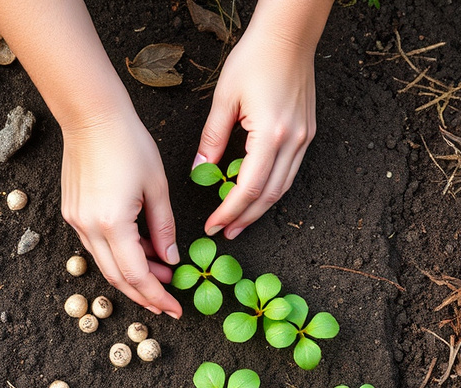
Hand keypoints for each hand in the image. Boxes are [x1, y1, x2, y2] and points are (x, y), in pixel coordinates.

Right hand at [61, 109, 181, 318]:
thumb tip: (171, 258)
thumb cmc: (129, 144)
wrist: (92, 116)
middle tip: (168, 300)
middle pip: (118, 278)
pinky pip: (98, 246)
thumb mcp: (157, 187)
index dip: (158, 296)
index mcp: (112, 223)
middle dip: (145, 293)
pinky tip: (141, 250)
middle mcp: (88, 228)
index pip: (137, 275)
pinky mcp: (73, 213)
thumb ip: (164, 228)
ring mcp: (76, 222)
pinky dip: (120, 255)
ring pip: (107, 264)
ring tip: (161, 272)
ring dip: (134, 274)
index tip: (175, 309)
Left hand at [195, 21, 317, 239]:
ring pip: (282, 188)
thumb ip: (212, 139)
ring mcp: (303, 139)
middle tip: (226, 232)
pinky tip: (256, 196)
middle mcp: (293, 141)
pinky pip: (289, 172)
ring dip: (260, 209)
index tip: (214, 225)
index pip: (249, 187)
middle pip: (269, 195)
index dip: (230, 211)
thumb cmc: (255, 59)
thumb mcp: (224, 99)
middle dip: (245, 218)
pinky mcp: (306, 134)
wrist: (289, 36)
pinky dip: (272, 189)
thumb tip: (199, 169)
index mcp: (271, 134)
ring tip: (239, 222)